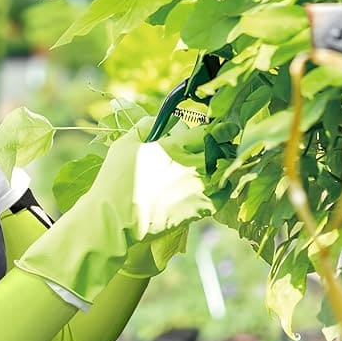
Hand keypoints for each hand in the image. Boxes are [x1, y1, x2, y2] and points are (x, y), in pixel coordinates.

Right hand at [14, 118, 208, 301]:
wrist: (117, 219)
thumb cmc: (116, 181)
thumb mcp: (124, 145)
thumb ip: (143, 127)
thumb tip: (157, 121)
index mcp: (176, 146)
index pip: (205, 131)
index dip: (206, 131)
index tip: (202, 135)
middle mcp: (193, 164)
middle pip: (220, 150)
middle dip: (217, 148)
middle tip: (212, 150)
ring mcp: (200, 187)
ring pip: (224, 171)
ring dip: (221, 167)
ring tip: (214, 168)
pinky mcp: (200, 208)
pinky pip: (223, 195)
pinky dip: (222, 189)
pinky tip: (214, 187)